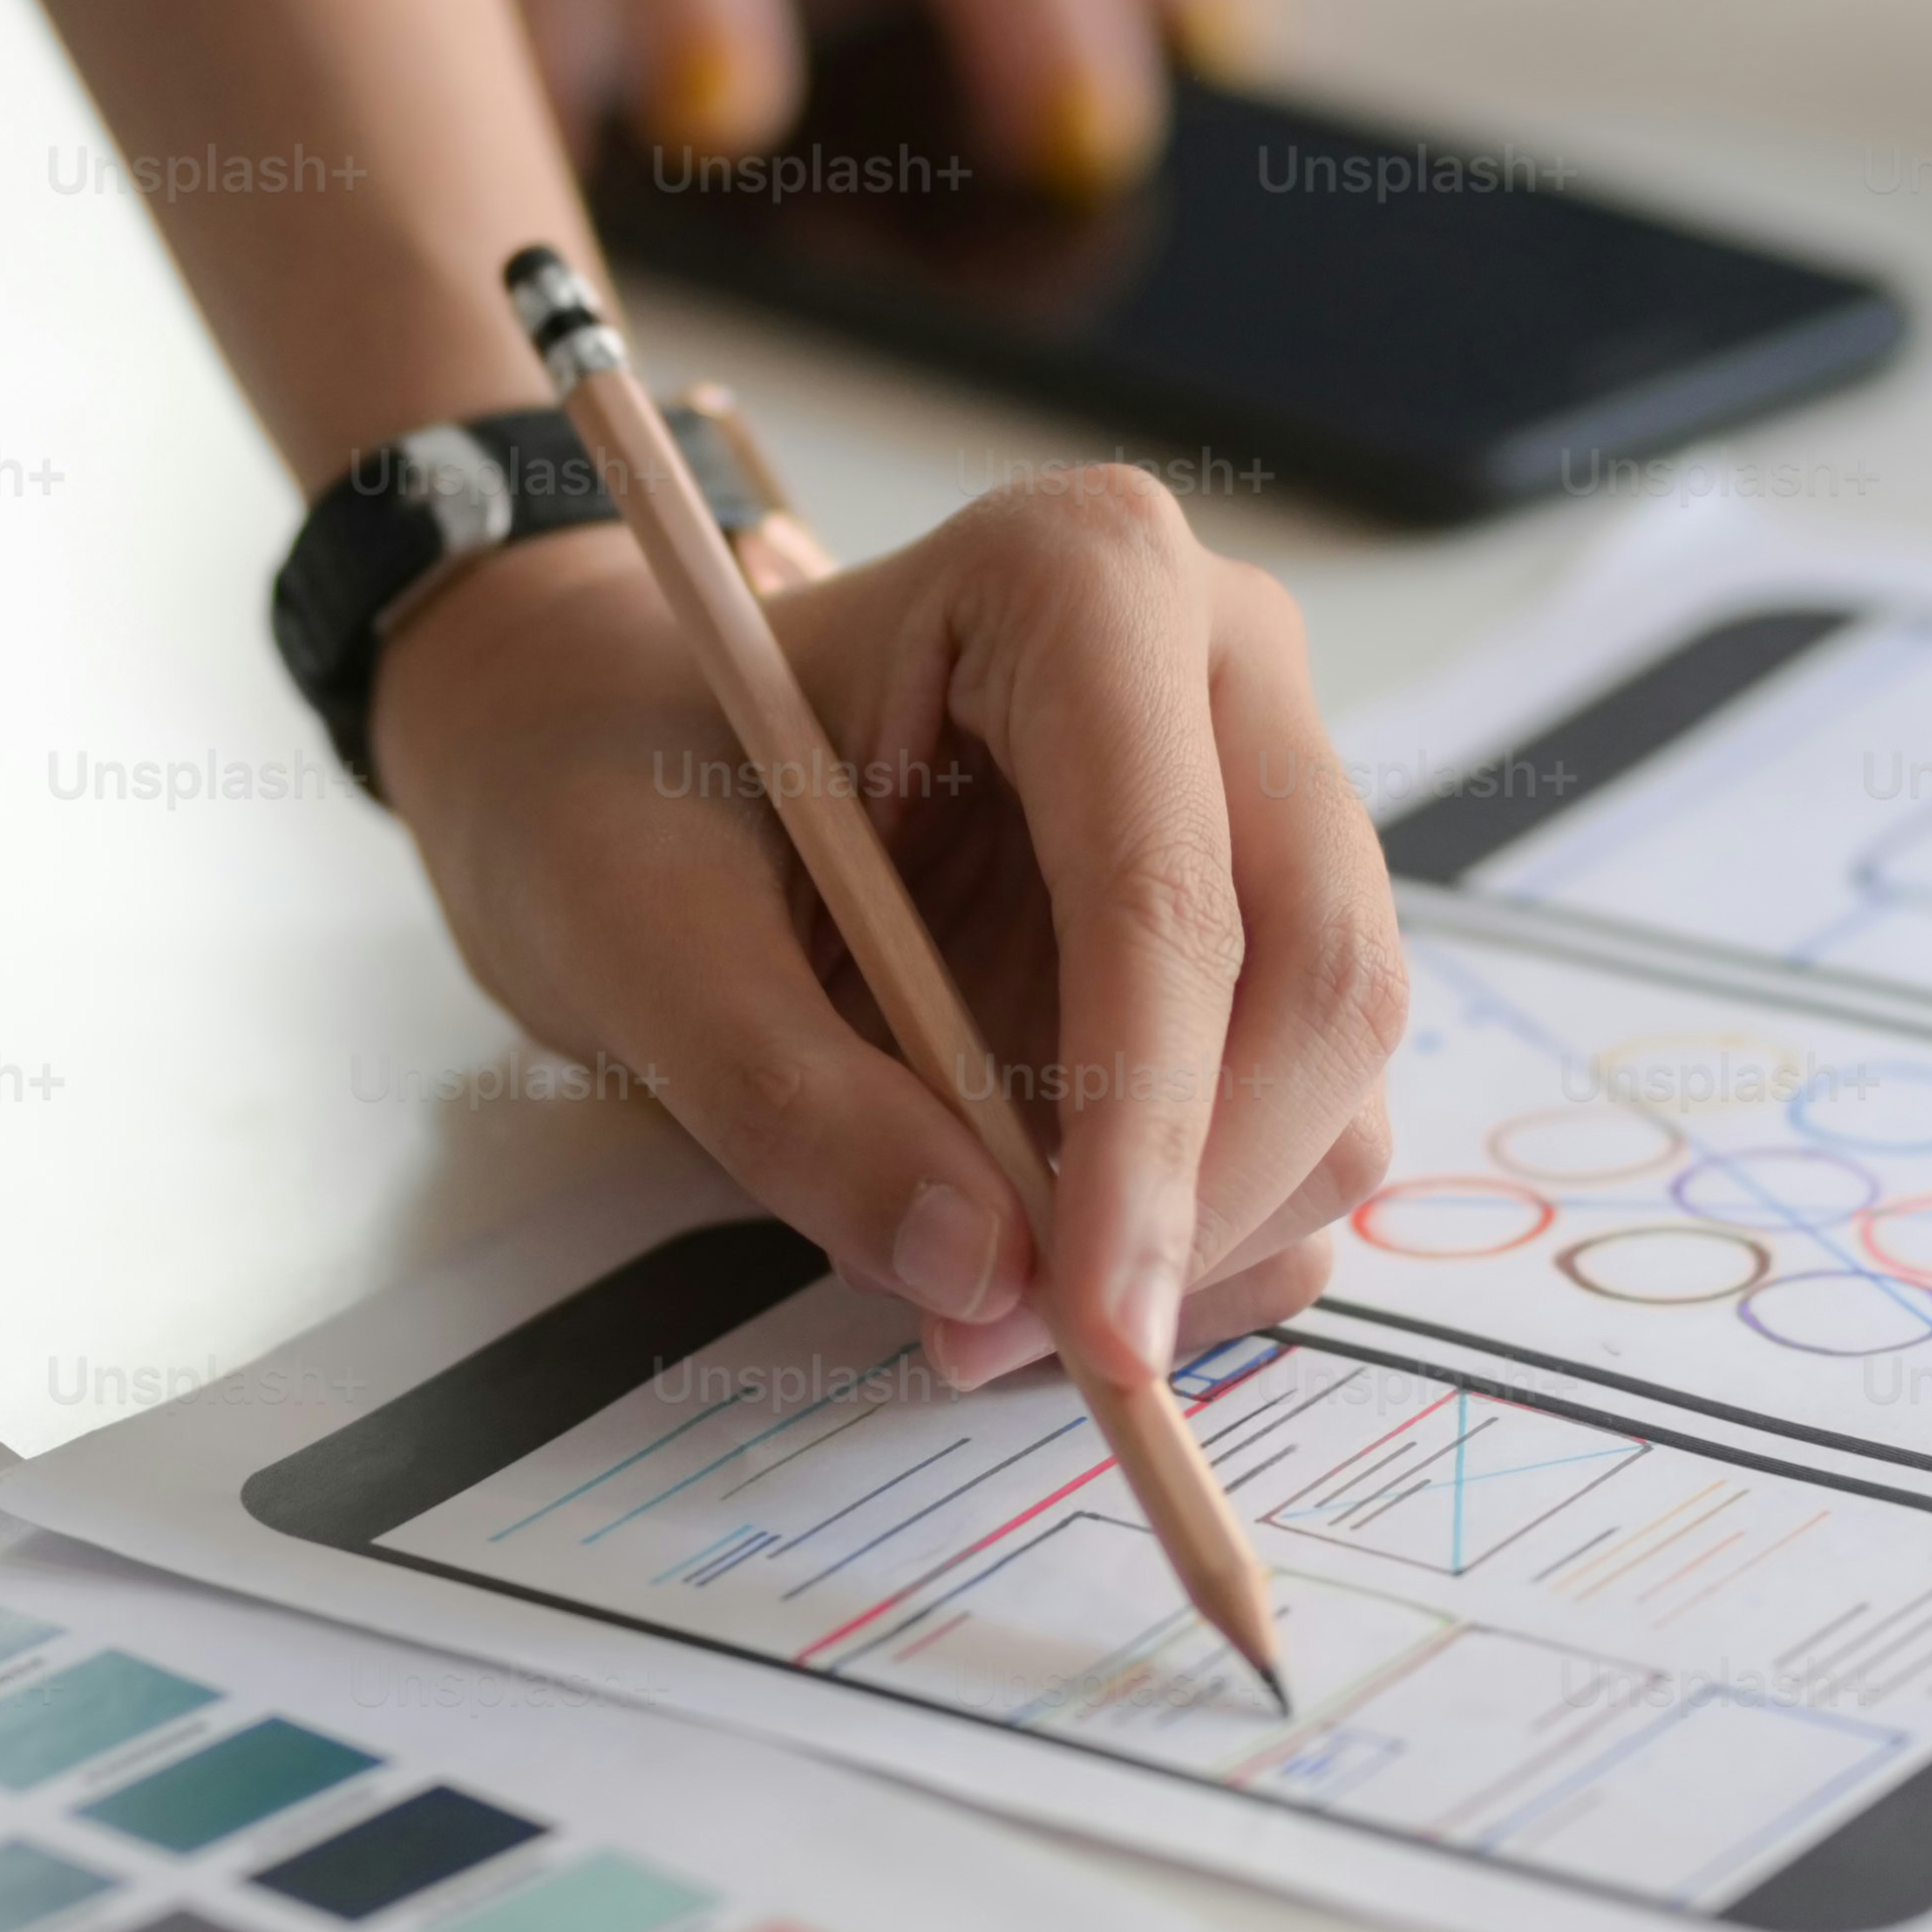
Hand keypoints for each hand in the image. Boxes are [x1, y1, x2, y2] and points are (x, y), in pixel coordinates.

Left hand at [369, 468, 1399, 1388]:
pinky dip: (1196, 1223)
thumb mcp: (636, 932)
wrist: (598, 745)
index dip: (1150, 1130)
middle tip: (1044, 1350)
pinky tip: (1040, 1246)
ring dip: (1199, 1229)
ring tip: (984, 1301)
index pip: (1169, 890)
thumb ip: (795, 1099)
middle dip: (1201, 1197)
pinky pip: (1299, 1110)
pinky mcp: (1254, 916)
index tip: (1090, 1324)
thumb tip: (984, 1270)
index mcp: (1080, 581)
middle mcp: (1218, 662)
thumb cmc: (607, 785)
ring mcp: (1259, 786)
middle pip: (1318, 974)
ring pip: (1333, 1063)